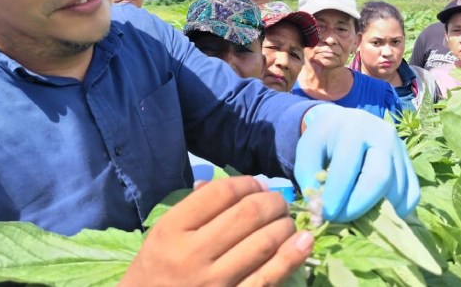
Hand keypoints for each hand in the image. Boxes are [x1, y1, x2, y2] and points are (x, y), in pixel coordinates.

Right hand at [121, 176, 312, 285]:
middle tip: (278, 202)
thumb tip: (245, 185)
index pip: (221, 193)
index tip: (256, 186)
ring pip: (263, 243)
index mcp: (172, 230)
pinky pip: (268, 277)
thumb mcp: (163, 233)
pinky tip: (303, 242)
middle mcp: (192, 255)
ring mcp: (214, 283)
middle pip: (247, 215)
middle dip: (272, 202)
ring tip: (287, 221)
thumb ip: (196, 206)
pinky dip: (291, 256)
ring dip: (284, 226)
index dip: (247, 183)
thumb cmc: (156, 270)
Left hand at [295, 104, 419, 222]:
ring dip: (375, 210)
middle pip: (379, 178)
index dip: (336, 195)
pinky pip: (412, 194)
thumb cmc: (325, 139)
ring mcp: (400, 149)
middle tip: (340, 218)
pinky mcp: (410, 163)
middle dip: (358, 206)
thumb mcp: (308, 148)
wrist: (347, 122)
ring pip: (397, 189)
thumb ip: (308, 175)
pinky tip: (378, 212)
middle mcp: (383, 134)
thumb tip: (319, 207)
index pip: (347, 167)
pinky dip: (398, 210)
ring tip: (355, 215)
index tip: (325, 214)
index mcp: (354, 127)